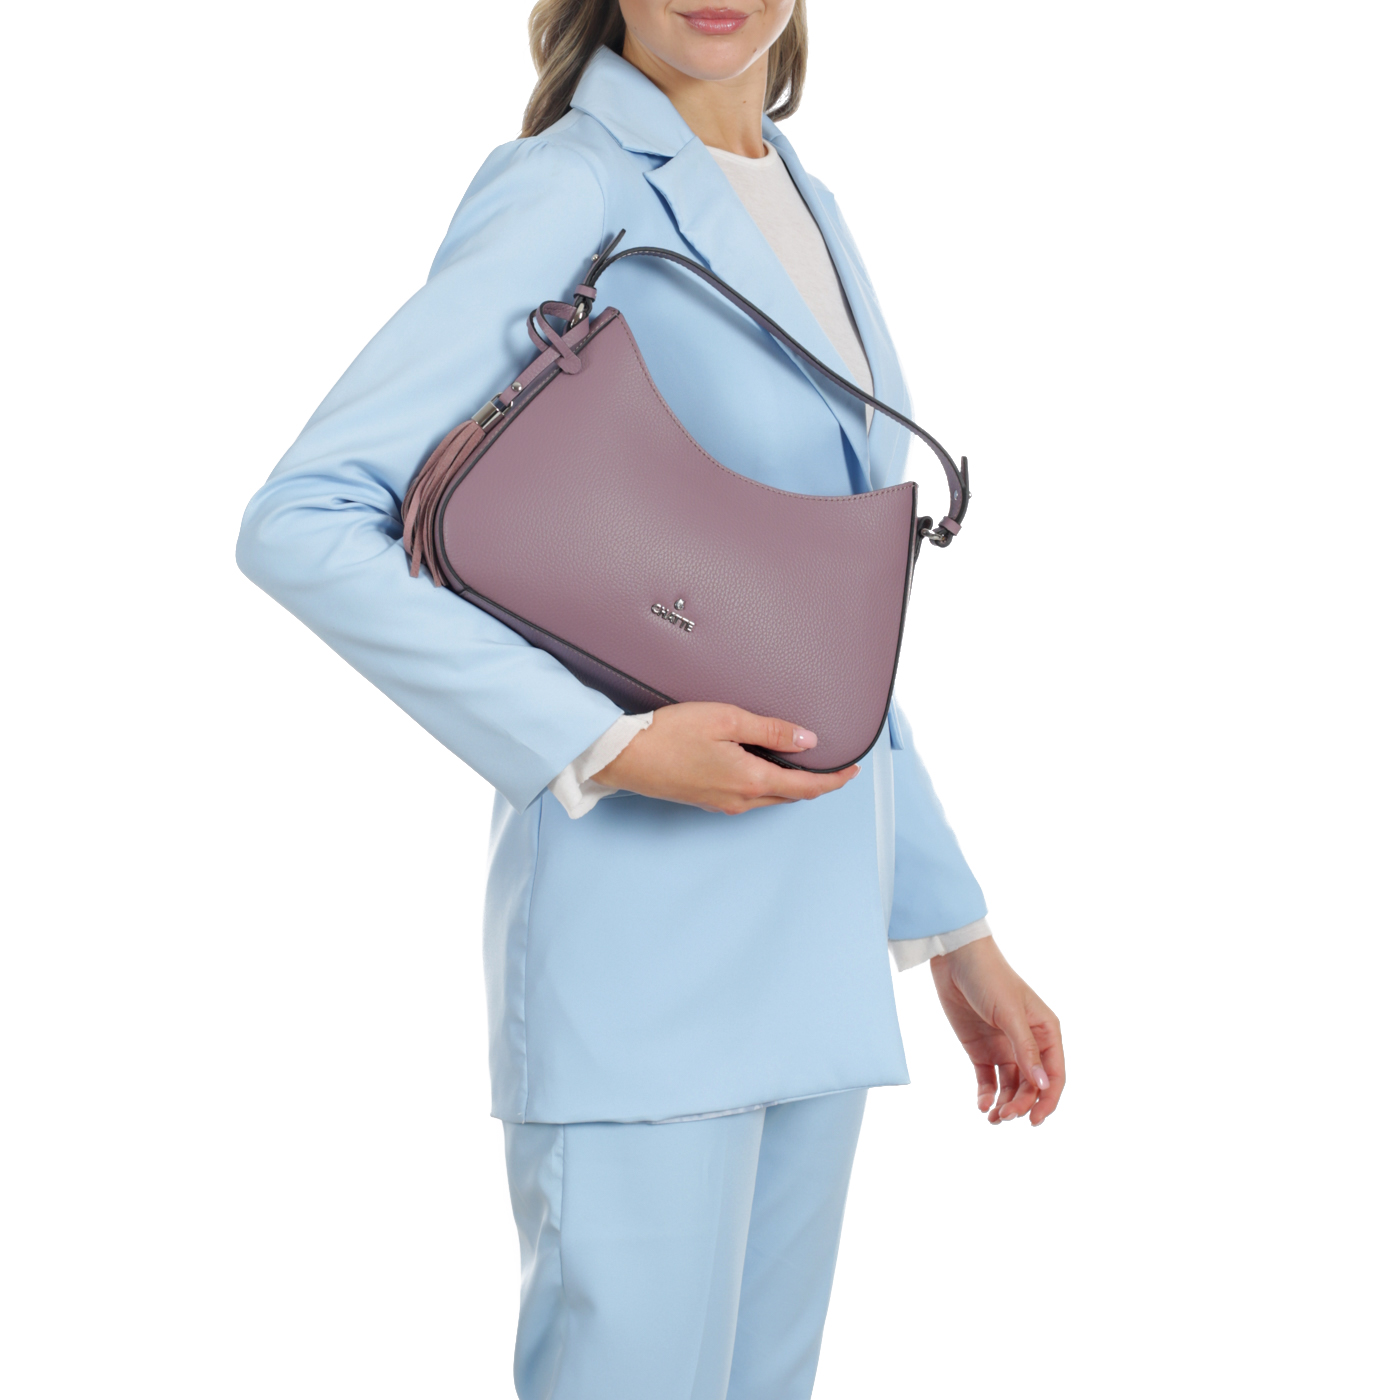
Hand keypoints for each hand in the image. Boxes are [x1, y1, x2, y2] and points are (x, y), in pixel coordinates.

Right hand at [593, 702, 859, 813]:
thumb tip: (807, 739)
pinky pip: (749, 796)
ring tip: (803, 764)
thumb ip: (769, 729)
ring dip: (791, 784)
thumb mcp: (726, 719)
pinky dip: (767, 783)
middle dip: (817, 783)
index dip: (834, 780)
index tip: (852, 771)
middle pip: (791, 795)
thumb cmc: (668, 735)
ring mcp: (723, 803)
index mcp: (751, 779)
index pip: (806, 787)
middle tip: (834, 767)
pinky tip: (763, 767)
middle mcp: (740, 799)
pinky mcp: (707, 801)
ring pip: (770, 796)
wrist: (625, 757)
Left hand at [929, 937, 1064, 1125]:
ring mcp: (1004, 1047)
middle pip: (1032, 1085)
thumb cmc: (990, 978)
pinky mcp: (981, 1049)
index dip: (1048, 1100)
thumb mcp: (1010, 1013)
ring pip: (1011, 1087)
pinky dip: (987, 1095)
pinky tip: (982, 1105)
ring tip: (993, 1118)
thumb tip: (1043, 1085)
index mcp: (1046, 1031)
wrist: (955, 959)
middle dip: (1021, 1104)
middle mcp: (1028, 1042)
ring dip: (1005, 1104)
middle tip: (1005, 1117)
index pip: (1054, 1074)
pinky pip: (989, 1080)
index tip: (1034, 1120)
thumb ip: (1026, 1050)